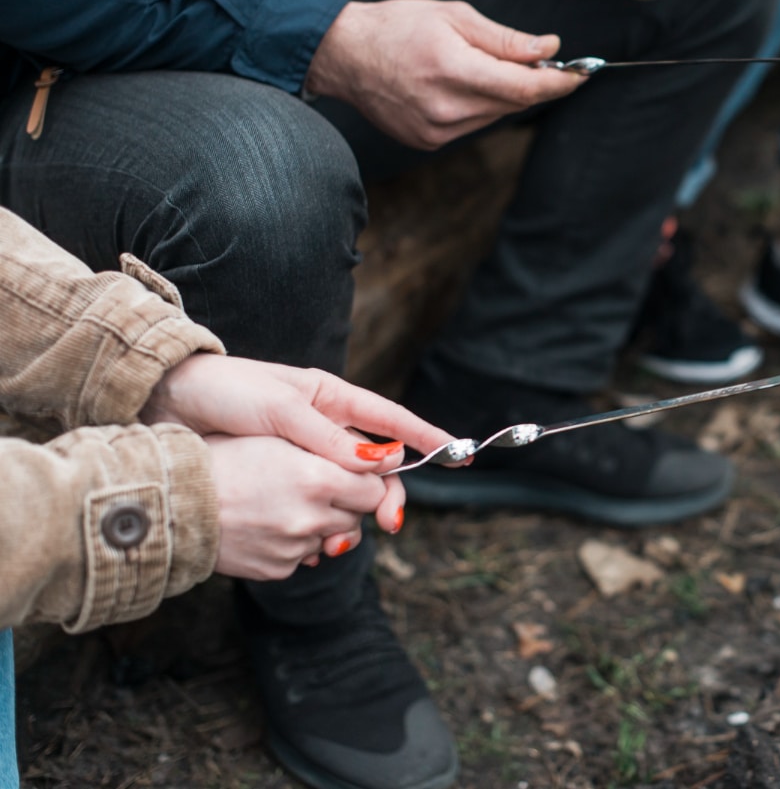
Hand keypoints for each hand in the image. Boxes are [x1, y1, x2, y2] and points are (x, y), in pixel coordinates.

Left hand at [142, 354, 460, 553]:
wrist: (165, 401)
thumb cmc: (224, 393)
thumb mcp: (280, 412)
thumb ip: (329, 439)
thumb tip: (381, 462)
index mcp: (330, 399)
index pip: (391, 420)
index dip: (427, 437)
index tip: (459, 453)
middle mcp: (323, 427)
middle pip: (373, 465)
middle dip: (387, 494)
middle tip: (390, 522)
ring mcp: (303, 453)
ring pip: (346, 489)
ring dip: (353, 514)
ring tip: (346, 538)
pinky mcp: (279, 477)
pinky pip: (314, 502)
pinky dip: (321, 523)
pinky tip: (319, 541)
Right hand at [207, 435, 392, 580]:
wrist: (172, 501)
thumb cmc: (224, 456)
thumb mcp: (279, 438)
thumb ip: (333, 448)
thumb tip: (381, 459)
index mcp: (317, 478)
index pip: (376, 489)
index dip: (369, 481)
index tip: (360, 476)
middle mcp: (311, 517)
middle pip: (357, 517)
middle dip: (346, 503)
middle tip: (317, 487)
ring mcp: (295, 548)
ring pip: (332, 538)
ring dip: (321, 524)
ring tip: (287, 503)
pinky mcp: (278, 569)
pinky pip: (303, 557)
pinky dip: (294, 544)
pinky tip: (267, 523)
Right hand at [304, 0, 587, 149]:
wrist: (343, 55)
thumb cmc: (398, 26)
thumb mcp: (455, 17)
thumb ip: (505, 39)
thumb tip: (549, 49)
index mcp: (453, 69)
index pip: (523, 88)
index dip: (558, 83)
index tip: (581, 75)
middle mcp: (446, 108)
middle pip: (512, 104)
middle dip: (531, 84)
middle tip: (534, 61)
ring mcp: (436, 131)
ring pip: (494, 116)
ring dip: (502, 95)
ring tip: (477, 67)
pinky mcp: (428, 142)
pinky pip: (471, 125)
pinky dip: (477, 106)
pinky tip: (455, 85)